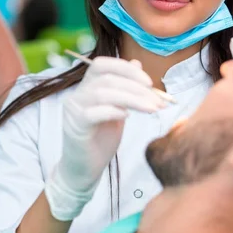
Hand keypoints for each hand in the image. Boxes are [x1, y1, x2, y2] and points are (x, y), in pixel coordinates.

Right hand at [44, 57, 165, 220]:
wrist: (84, 169)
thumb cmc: (101, 140)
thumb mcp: (117, 109)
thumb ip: (124, 88)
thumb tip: (136, 63)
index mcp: (87, 87)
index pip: (102, 64)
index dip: (126, 69)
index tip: (149, 82)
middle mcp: (77, 94)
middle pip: (107, 79)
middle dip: (137, 88)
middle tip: (159, 101)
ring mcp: (74, 109)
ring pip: (103, 93)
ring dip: (133, 99)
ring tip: (153, 109)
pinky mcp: (75, 126)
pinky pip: (94, 112)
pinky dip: (114, 112)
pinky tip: (128, 118)